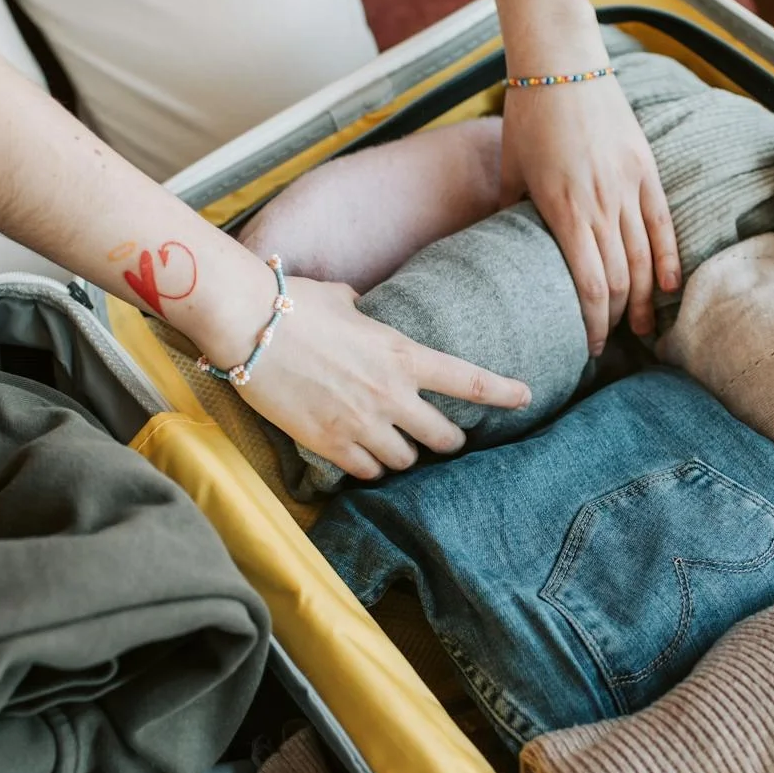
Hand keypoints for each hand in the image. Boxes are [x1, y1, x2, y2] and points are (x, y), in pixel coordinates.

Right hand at [231, 276, 531, 479]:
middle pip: (444, 437)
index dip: (503, 392)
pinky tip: (362, 457)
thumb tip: (360, 305)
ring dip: (404, 456)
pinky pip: (367, 471)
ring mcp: (361, 423)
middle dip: (450, 440)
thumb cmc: (293, 303)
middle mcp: (390, 394)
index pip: (469, 380)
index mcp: (402, 354)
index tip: (525, 396)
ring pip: (406, 461)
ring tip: (394, 447)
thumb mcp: (342, 301)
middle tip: (447, 439)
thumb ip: (363, 312)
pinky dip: (369, 467)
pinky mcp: (329, 444)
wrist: (248, 326)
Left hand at [501, 75, 680, 350]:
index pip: (588, 286)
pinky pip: (663, 223)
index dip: (593, 323)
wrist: (563, 62)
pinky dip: (669, 259)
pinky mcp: (646, 168)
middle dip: (617, 320)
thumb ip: (509, 211)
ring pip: (644, 258)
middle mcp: (600, 204)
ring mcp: (627, 186)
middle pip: (619, 280)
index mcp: (562, 210)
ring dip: (644, 300)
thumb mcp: (510, 168)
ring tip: (643, 328)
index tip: (590, 346)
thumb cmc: (528, 114)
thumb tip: (504, 249)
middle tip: (614, 343)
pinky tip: (669, 287)